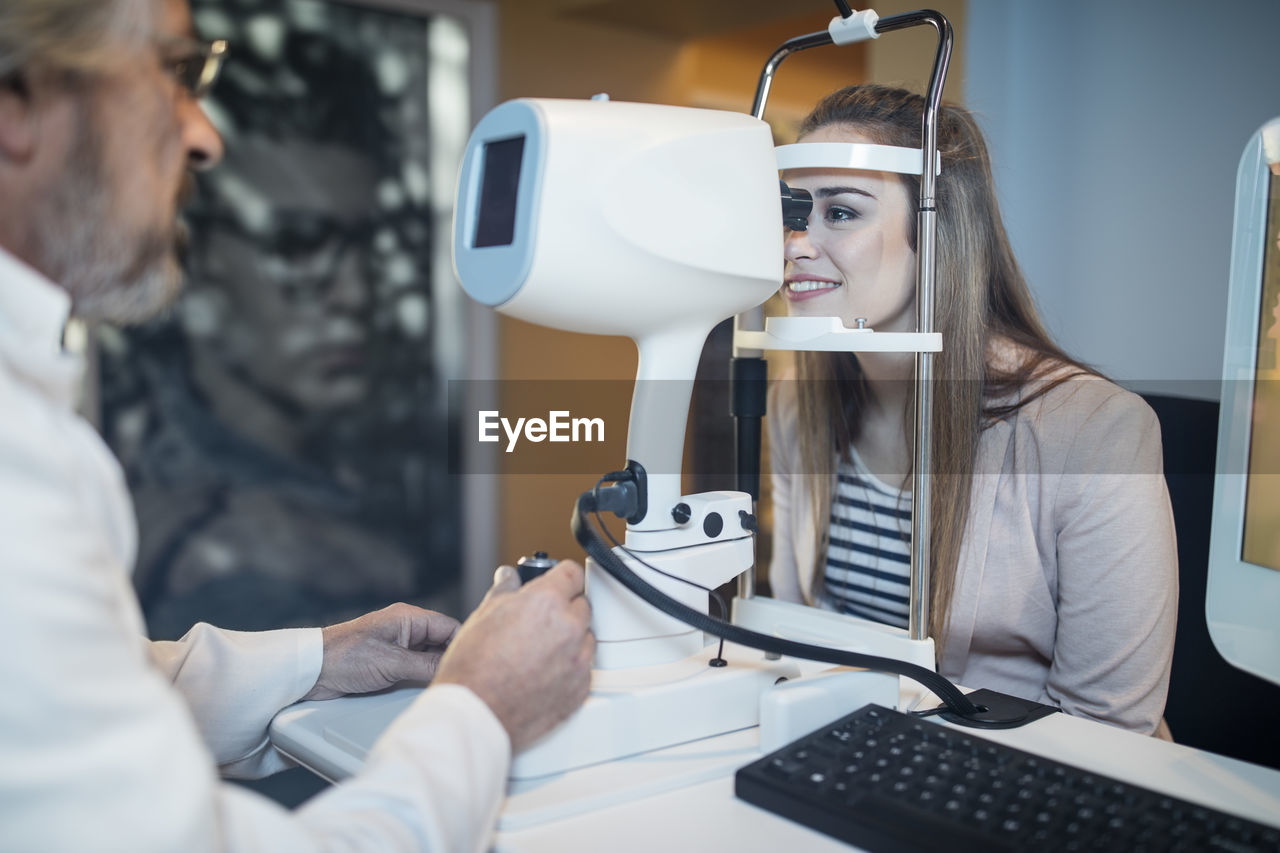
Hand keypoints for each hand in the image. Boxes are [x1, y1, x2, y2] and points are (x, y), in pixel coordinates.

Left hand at [303, 603, 460, 700]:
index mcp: (409, 618)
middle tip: (462, 681)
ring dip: (436, 670)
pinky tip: (428, 689)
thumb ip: (427, 665)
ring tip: (447, 687)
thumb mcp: (392, 663)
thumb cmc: (346, 657)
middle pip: (443, 642)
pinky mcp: (390, 662)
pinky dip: (423, 677)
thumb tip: (454, 669)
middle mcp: (407, 629)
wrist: (311, 672)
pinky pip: (416, 667)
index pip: (450, 628)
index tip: (474, 665)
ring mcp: (399, 646)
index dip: (464, 645)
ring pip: (431, 656)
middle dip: (451, 660)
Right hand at [434, 561, 593, 750]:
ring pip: (587, 637)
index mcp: (546, 603)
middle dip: (564, 609)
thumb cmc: (473, 669)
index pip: (572, 574)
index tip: (558, 583)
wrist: (476, 713)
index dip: (561, 577)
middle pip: (582, 604)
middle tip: (540, 622)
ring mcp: (578, 660)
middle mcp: (569, 628)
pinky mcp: (581, 687)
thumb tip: (508, 578)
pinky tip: (545, 672)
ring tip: (539, 651)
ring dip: (571, 638)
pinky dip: (571, 666)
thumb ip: (504, 590)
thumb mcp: (482, 616)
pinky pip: (585, 667)